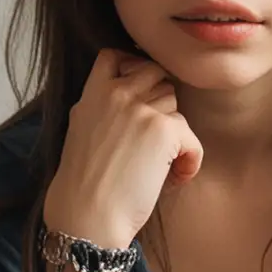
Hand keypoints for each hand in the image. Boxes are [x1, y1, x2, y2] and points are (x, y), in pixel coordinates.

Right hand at [43, 49, 203, 246]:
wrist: (86, 216)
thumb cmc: (84, 186)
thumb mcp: (80, 131)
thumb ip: (100, 107)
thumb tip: (128, 98)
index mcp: (92, 93)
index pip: (115, 55)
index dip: (134, 69)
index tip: (142, 97)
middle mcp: (116, 93)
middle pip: (156, 76)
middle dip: (161, 106)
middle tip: (155, 142)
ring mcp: (140, 108)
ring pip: (175, 105)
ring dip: (176, 136)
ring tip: (163, 168)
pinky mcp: (163, 130)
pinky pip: (191, 137)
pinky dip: (190, 161)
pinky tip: (175, 179)